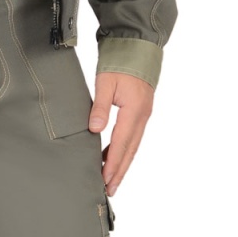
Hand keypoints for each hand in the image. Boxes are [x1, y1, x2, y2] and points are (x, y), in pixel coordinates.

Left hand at [88, 71, 154, 194]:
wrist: (138, 46)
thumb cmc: (121, 62)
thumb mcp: (106, 82)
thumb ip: (100, 107)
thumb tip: (94, 130)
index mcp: (134, 111)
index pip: (121, 144)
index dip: (112, 164)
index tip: (104, 180)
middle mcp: (142, 117)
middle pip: (130, 151)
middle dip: (119, 171)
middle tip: (110, 190)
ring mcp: (144, 115)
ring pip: (132, 146)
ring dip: (122, 163)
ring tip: (111, 180)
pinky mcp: (141, 112)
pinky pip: (132, 137)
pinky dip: (123, 150)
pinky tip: (112, 156)